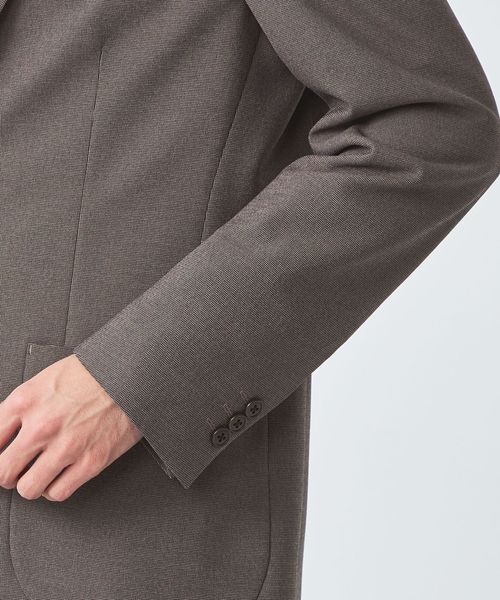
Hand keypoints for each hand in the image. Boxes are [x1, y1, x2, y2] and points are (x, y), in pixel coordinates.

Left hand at [0, 354, 141, 501]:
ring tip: (39, 474)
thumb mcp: (46, 378)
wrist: (132, 373)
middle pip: (3, 471)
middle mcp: (41, 426)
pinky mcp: (90, 461)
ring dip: (31, 483)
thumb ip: (23, 406)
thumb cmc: (94, 372)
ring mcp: (66, 446)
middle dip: (8, 472)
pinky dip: (55, 488)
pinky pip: (57, 492)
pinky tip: (60, 476)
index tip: (2, 453)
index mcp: (25, 400)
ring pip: (28, 488)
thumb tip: (6, 431)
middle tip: (17, 468)